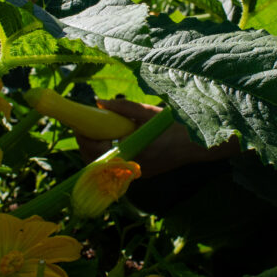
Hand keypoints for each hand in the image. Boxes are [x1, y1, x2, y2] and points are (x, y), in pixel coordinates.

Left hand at [76, 99, 238, 177]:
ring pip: (103, 167)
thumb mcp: (148, 112)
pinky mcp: (139, 174)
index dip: (84, 137)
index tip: (79, 124)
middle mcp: (132, 166)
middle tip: (84, 128)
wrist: (196, 145)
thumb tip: (99, 102)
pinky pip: (115, 167)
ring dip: (95, 152)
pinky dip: (107, 156)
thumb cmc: (173, 126)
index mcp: (133, 149)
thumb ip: (123, 108)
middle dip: (86, 145)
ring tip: (95, 134)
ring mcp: (135, 173)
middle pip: (95, 162)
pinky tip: (109, 142)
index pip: (97, 149)